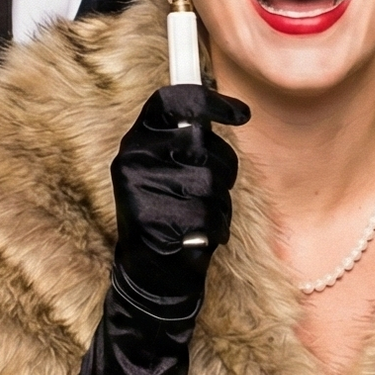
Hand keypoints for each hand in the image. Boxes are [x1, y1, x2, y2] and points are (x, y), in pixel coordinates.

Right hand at [110, 84, 249, 315]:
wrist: (152, 274)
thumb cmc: (174, 214)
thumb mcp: (173, 168)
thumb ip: (191, 140)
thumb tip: (230, 109)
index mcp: (138, 140)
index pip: (171, 100)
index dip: (210, 101)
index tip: (242, 114)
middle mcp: (133, 157)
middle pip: (202, 142)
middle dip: (224, 167)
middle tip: (214, 190)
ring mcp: (139, 188)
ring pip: (210, 179)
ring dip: (219, 202)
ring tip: (202, 216)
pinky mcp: (152, 218)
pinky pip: (207, 212)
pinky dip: (215, 227)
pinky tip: (198, 236)